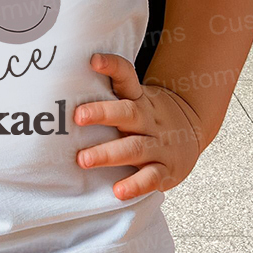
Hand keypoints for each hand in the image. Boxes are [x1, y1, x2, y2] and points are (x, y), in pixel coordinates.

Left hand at [74, 52, 203, 199]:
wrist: (191, 130)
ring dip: (108, 154)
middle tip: (77, 117)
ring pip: (134, 147)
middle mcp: (148, 119)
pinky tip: (118, 191)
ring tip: (83, 159)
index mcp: (138, 98)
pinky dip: (135, 185)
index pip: (126, 76)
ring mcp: (159, 144)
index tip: (94, 60)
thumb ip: (107, 92)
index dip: (112, 66)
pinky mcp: (165, 169)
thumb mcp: (134, 98)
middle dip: (102, 113)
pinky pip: (151, 178)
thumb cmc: (148, 115)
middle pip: (127, 112)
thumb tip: (61, 86)